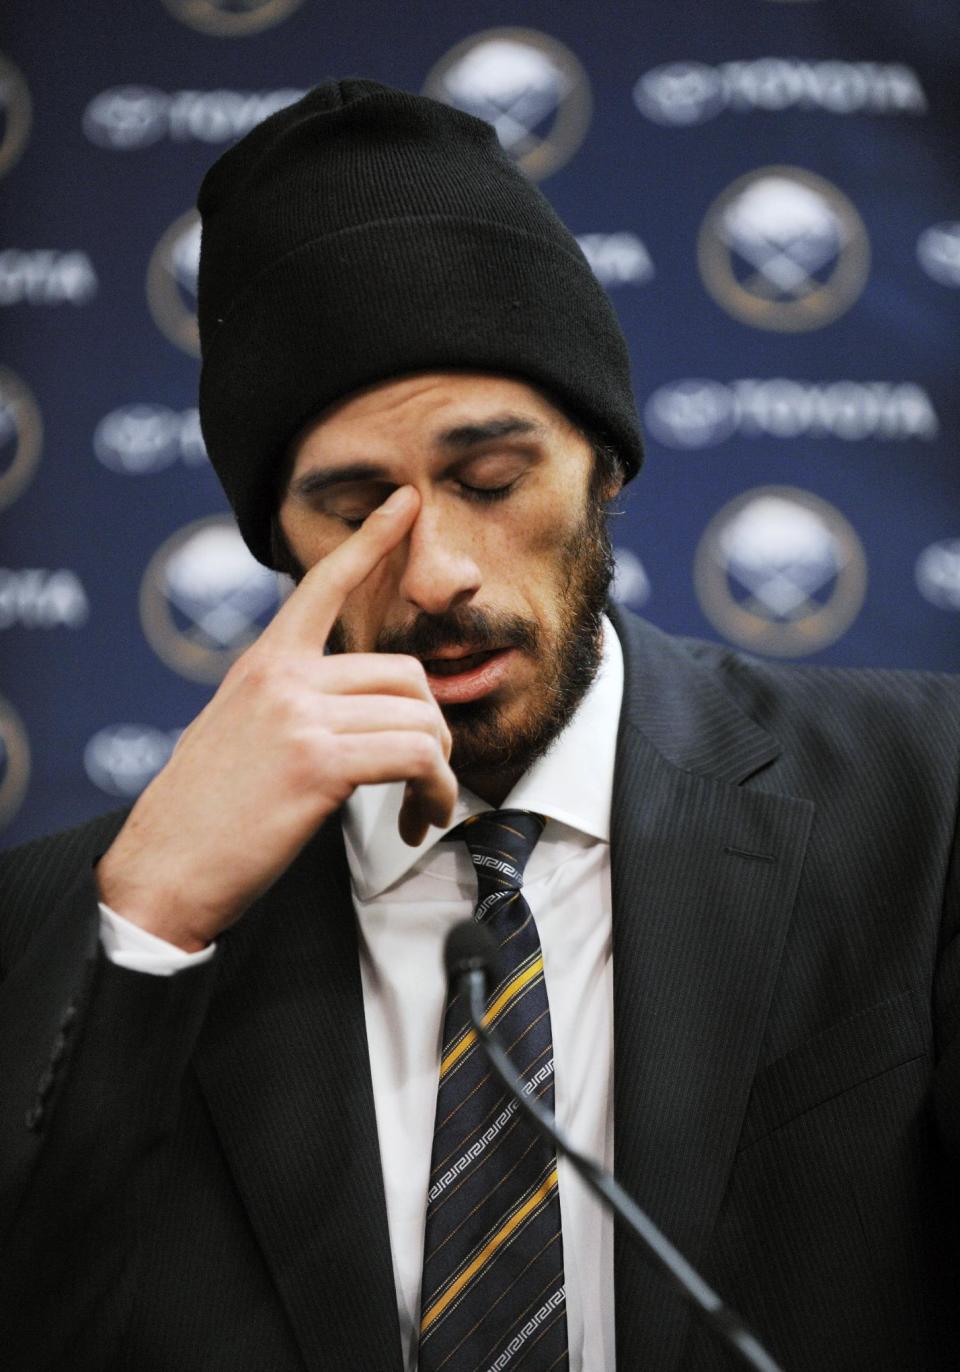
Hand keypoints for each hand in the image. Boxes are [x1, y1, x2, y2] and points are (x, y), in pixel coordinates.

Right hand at [96, 486, 455, 950]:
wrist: (162, 871)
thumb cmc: (203, 814)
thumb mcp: (237, 732)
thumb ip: (289, 703)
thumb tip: (352, 712)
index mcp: (264, 666)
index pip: (322, 586)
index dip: (371, 541)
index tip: (406, 503)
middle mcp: (283, 679)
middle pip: (406, 673)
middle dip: (431, 730)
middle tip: (423, 780)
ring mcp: (299, 717)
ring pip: (421, 719)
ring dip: (438, 773)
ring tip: (420, 809)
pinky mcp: (318, 764)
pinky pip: (417, 758)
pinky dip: (435, 793)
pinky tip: (419, 821)